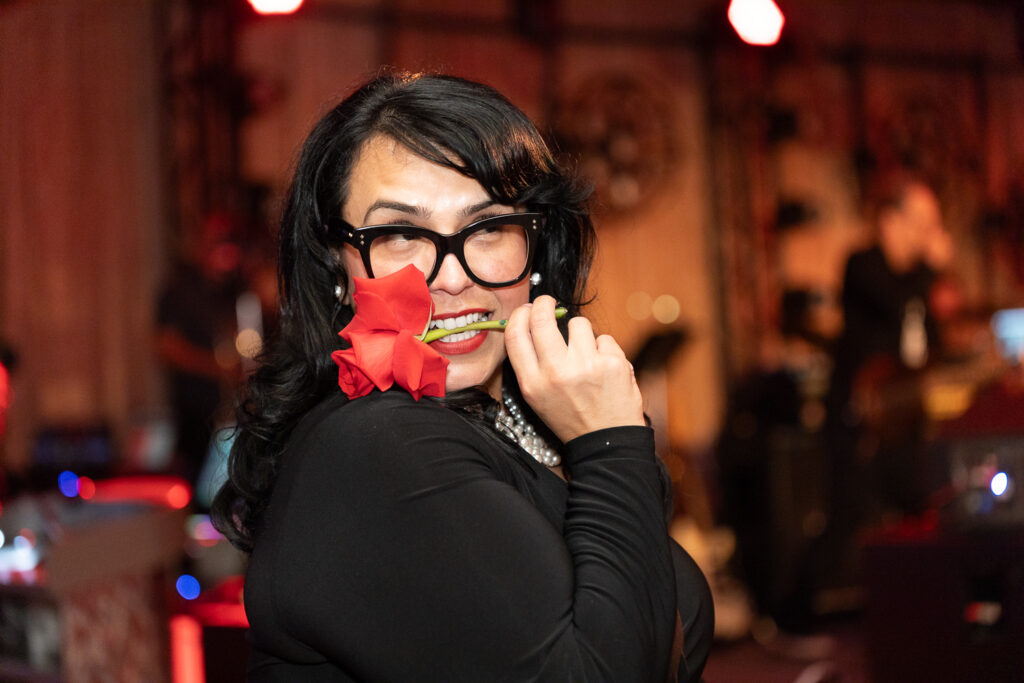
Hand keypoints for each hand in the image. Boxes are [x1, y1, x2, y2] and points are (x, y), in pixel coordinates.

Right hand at [504, 296, 644, 442]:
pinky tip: (603, 367)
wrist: (606, 440)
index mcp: (532, 383)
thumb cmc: (570, 416)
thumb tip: (528, 322)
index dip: (520, 314)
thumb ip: (530, 363)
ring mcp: (586, 366)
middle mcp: (556, 372)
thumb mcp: (537, 397)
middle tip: (549, 304)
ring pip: (578, 323)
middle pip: (542, 318)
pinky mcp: (612, 363)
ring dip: (581, 333)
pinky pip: (603, 338)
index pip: (515, 334)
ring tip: (584, 353)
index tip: (527, 309)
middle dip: (545, 304)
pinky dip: (603, 349)